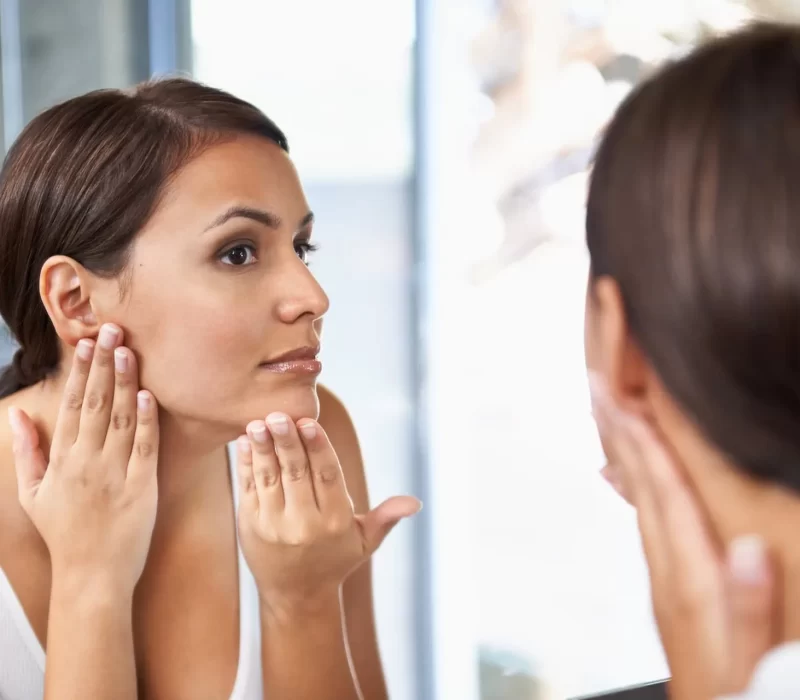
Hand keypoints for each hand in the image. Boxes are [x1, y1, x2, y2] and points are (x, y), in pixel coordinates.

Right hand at [10, 324, 158, 596]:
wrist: (91, 577)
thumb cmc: (64, 533)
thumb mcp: (33, 493)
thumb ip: (28, 451)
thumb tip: (17, 415)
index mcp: (62, 461)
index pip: (72, 406)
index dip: (80, 372)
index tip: (86, 342)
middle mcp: (87, 462)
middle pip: (97, 404)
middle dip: (103, 365)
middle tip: (112, 330)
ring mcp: (116, 474)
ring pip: (121, 419)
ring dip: (126, 383)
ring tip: (129, 350)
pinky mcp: (142, 487)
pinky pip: (145, 448)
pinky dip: (147, 421)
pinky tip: (149, 395)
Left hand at [236, 412, 420, 616]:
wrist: (295, 595)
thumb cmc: (335, 560)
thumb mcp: (365, 542)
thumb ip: (386, 517)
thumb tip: (415, 503)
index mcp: (335, 521)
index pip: (327, 477)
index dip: (318, 448)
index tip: (309, 423)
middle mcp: (304, 523)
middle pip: (296, 474)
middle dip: (287, 442)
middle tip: (279, 415)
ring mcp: (274, 525)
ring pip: (269, 478)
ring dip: (263, 448)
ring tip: (259, 423)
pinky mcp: (250, 524)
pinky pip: (248, 487)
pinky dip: (246, 462)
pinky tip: (246, 439)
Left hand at [590, 374, 776, 699]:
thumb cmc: (735, 696)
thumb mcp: (754, 660)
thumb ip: (750, 605)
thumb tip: (748, 547)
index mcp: (690, 578)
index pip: (664, 493)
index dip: (642, 443)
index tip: (620, 399)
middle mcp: (667, 571)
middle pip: (639, 486)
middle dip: (619, 433)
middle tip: (598, 386)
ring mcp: (662, 579)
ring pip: (637, 499)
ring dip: (622, 453)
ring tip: (610, 416)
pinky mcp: (667, 590)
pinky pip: (645, 523)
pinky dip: (632, 490)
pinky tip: (620, 475)